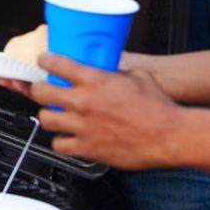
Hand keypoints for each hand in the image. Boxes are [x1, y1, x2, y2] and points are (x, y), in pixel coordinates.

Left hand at [21, 53, 182, 169]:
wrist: (170, 136)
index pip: (55, 63)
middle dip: (39, 89)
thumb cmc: (158, 107)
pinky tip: (67, 138)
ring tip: (55, 114)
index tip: (44, 62)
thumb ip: (116, 71)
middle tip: (43, 90)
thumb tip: (110, 69)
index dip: (45, 61)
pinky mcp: (88, 148)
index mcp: (94, 79)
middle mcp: (83, 102)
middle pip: (40, 92)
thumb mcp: (137, 76)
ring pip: (45, 119)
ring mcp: (83, 126)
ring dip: (48, 115)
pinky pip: (59, 145)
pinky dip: (61, 142)